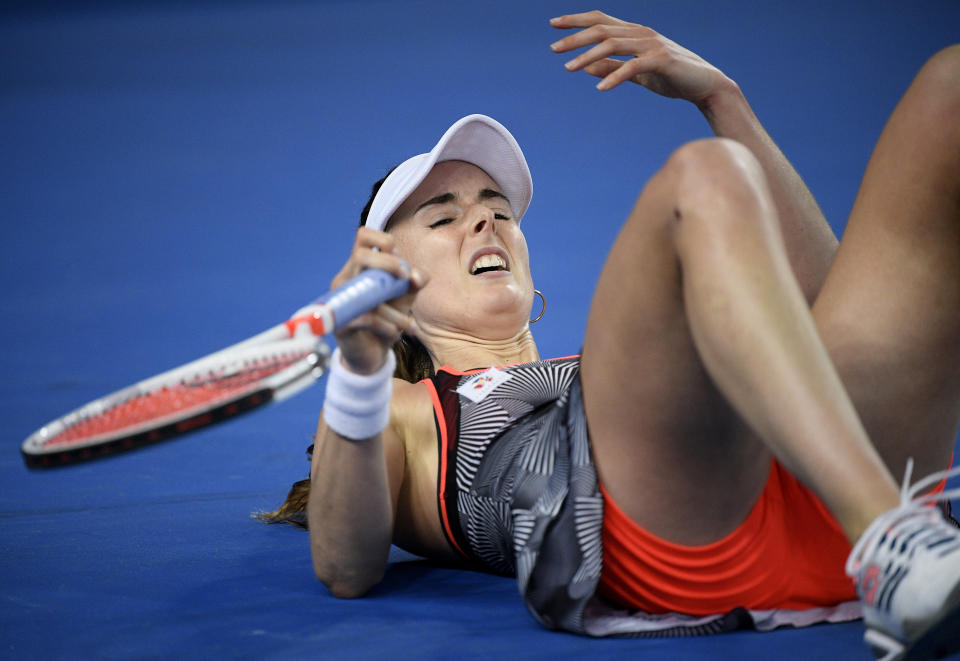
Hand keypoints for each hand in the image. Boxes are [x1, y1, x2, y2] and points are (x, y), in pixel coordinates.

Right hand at [331, 227, 426, 373]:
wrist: (372, 354)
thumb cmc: (388, 319)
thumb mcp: (406, 297)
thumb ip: (416, 281)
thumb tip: (415, 276)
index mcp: (361, 267)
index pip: (364, 236)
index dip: (383, 239)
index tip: (399, 260)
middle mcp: (347, 278)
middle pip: (361, 255)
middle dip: (389, 264)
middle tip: (406, 280)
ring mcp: (341, 299)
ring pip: (368, 291)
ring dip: (396, 311)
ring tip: (409, 326)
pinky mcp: (342, 322)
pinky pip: (368, 318)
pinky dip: (388, 326)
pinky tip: (396, 334)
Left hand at [549, 11, 733, 106]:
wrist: (705, 86)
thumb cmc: (671, 77)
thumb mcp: (637, 72)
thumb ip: (612, 67)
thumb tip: (585, 67)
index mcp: (634, 33)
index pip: (601, 20)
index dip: (577, 20)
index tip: (553, 24)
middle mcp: (641, 33)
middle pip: (602, 30)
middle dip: (575, 38)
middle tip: (553, 49)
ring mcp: (652, 45)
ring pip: (613, 44)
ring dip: (588, 56)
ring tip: (568, 68)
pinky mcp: (662, 61)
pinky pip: (633, 67)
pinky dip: (615, 76)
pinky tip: (601, 88)